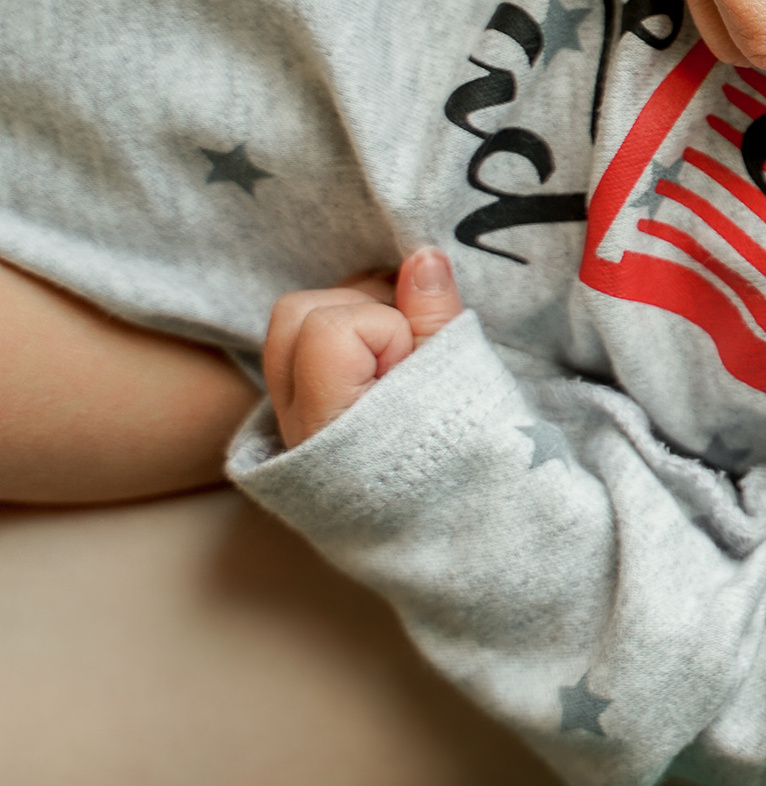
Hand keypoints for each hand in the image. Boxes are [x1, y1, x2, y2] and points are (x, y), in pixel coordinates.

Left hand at [262, 249, 466, 446]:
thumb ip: (436, 318)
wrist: (447, 528)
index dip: (387, 329)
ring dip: (348, 320)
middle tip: (406, 347)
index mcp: (328, 420)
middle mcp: (292, 418)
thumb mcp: (459, 391)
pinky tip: (378, 367)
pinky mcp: (296, 409)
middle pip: (296, 313)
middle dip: (358, 309)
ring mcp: (286, 415)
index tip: (417, 370)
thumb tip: (422, 257)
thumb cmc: (457, 463)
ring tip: (394, 358)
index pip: (334, 329)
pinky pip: (300, 345)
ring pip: (292, 323)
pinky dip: (341, 340)